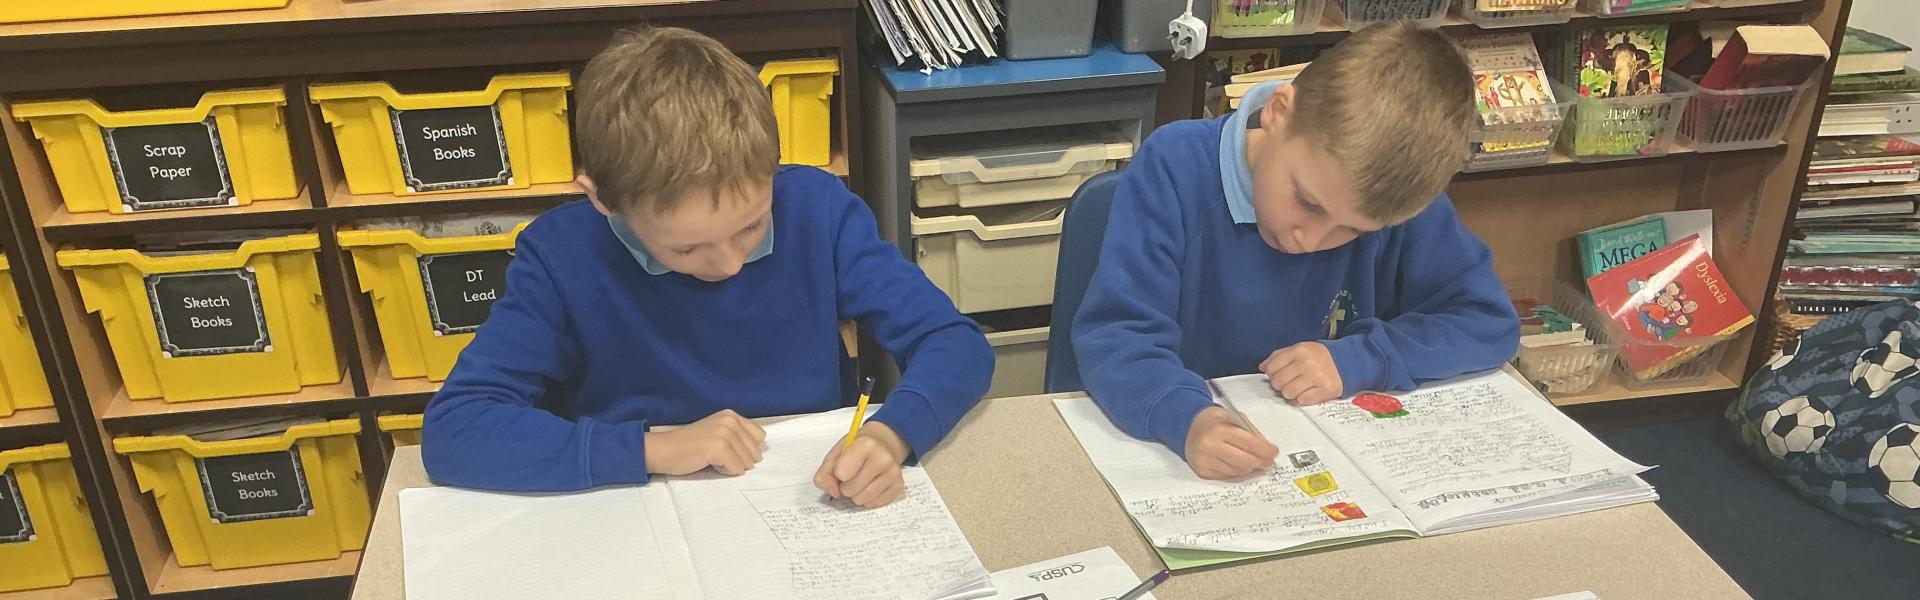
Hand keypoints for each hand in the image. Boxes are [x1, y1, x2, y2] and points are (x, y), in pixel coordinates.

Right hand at [644, 409, 766, 475]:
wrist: (663, 450)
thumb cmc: (688, 446)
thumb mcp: (716, 433)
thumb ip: (737, 437)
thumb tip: (758, 455)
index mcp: (731, 415)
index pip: (759, 436)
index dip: (746, 449)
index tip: (727, 450)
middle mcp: (730, 420)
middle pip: (755, 451)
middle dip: (739, 459)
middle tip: (715, 455)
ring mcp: (725, 433)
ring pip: (747, 462)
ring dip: (730, 466)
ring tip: (711, 458)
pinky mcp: (719, 447)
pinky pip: (736, 469)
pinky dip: (724, 471)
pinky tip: (709, 463)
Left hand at [814, 421, 910, 507]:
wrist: (880, 445)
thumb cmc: (855, 450)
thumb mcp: (835, 455)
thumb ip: (825, 474)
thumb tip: (834, 492)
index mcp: (866, 444)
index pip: (841, 473)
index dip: (837, 474)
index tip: (841, 467)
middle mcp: (883, 458)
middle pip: (850, 490)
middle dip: (846, 486)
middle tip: (851, 475)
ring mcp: (893, 473)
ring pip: (862, 500)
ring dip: (856, 494)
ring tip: (860, 481)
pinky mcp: (898, 486)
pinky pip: (874, 504)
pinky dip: (868, 498)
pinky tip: (871, 485)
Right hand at [1183, 407, 1277, 479]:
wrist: (1187, 426)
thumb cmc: (1213, 421)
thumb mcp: (1233, 417)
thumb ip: (1251, 431)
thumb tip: (1267, 449)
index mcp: (1220, 428)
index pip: (1250, 443)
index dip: (1266, 450)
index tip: (1274, 452)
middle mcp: (1210, 445)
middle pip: (1245, 461)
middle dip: (1261, 462)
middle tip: (1267, 461)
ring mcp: (1205, 460)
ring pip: (1238, 471)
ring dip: (1250, 467)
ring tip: (1253, 460)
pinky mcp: (1202, 471)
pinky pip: (1227, 476)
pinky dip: (1236, 470)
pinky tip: (1236, 462)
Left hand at [1261, 342, 1343, 405]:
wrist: (1347, 361)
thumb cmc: (1320, 357)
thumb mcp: (1300, 349)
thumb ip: (1280, 356)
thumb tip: (1262, 367)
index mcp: (1298, 350)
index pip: (1272, 367)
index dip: (1272, 373)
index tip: (1279, 374)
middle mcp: (1306, 363)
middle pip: (1278, 382)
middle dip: (1281, 384)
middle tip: (1290, 382)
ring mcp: (1316, 377)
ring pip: (1288, 393)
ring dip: (1291, 393)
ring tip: (1300, 387)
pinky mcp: (1325, 390)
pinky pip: (1302, 401)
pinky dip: (1303, 399)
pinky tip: (1309, 392)